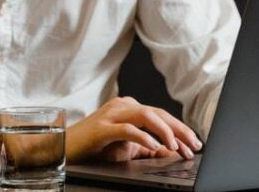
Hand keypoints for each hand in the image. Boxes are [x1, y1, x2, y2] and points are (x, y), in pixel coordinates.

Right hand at [65, 96, 201, 162]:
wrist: (64, 148)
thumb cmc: (93, 148)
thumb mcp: (126, 148)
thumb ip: (147, 147)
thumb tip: (169, 152)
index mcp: (129, 108)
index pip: (161, 116)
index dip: (180, 130)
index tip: (194, 145)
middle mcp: (122, 106)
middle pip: (158, 113)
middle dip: (180, 130)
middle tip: (194, 145)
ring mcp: (111, 115)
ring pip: (146, 115)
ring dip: (165, 131)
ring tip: (176, 146)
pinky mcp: (102, 127)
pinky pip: (127, 128)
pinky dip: (143, 136)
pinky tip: (154, 145)